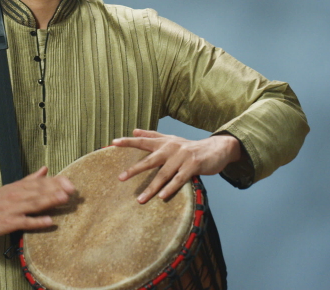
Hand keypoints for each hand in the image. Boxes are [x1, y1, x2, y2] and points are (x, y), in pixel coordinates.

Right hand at [0, 166, 75, 237]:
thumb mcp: (13, 187)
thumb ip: (31, 179)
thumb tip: (46, 169)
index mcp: (20, 187)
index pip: (41, 182)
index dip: (56, 182)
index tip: (71, 183)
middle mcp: (17, 195)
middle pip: (39, 191)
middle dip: (56, 190)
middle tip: (73, 190)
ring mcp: (13, 209)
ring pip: (34, 204)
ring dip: (49, 201)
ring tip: (64, 199)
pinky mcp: (9, 222)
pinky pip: (25, 221)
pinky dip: (37, 221)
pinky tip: (48, 221)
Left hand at [112, 129, 240, 203]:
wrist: (217, 148)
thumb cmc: (189, 146)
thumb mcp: (171, 139)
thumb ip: (152, 135)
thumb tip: (134, 130)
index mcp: (164, 141)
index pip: (143, 140)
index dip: (128, 141)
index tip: (112, 143)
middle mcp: (171, 147)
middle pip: (149, 159)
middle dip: (134, 169)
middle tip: (120, 178)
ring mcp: (182, 156)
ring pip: (163, 174)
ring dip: (151, 188)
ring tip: (140, 199)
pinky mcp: (193, 166)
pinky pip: (179, 180)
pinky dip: (170, 188)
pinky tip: (161, 197)